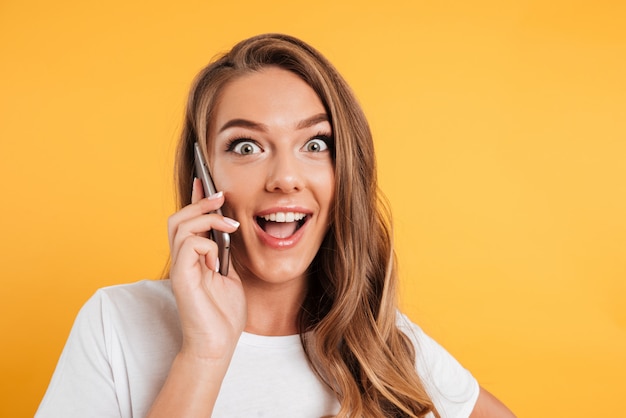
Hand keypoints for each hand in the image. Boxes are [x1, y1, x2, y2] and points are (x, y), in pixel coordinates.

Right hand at [167, 178, 245, 360]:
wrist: (217, 344)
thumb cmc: (224, 314)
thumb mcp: (230, 275)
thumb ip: (224, 253)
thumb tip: (228, 230)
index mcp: (193, 258)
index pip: (188, 221)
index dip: (195, 199)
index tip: (205, 181)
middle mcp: (183, 260)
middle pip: (178, 218)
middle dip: (199, 202)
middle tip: (221, 196)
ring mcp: (180, 268)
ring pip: (180, 225)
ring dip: (206, 218)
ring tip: (229, 224)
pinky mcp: (181, 277)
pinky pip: (190, 244)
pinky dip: (208, 245)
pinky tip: (218, 262)